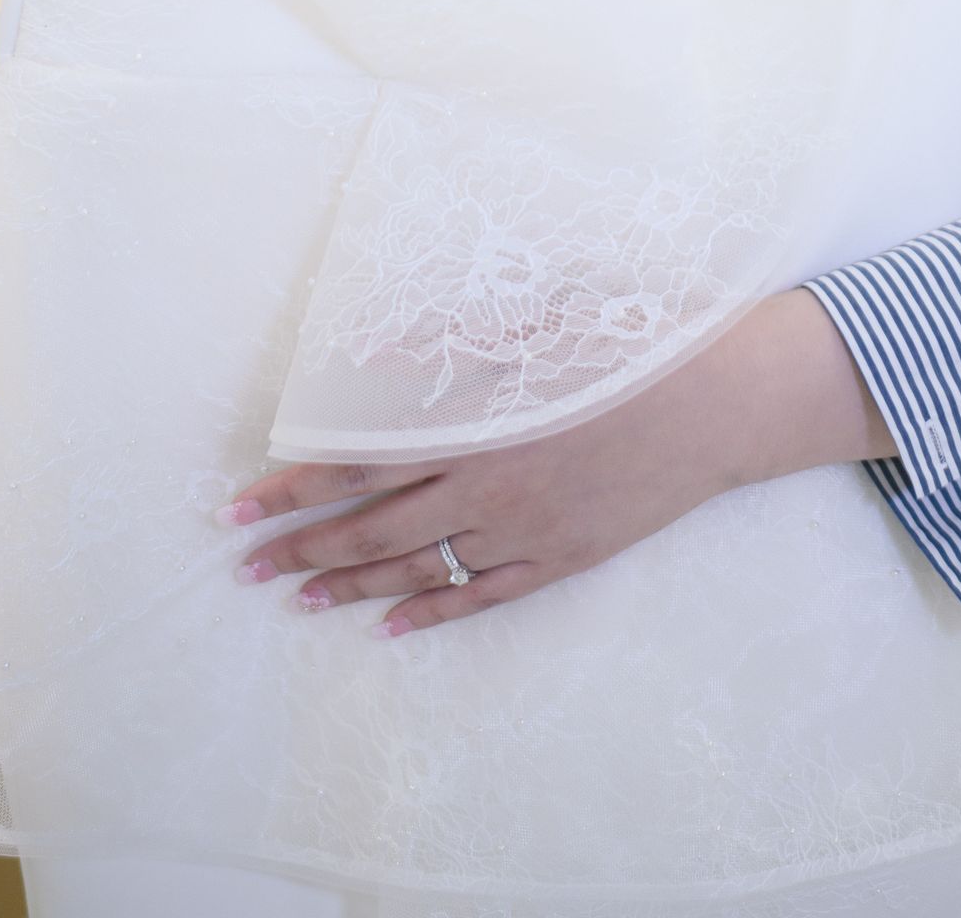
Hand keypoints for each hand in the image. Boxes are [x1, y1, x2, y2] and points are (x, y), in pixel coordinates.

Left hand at [217, 288, 894, 635]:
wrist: (718, 401)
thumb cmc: (627, 348)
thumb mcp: (537, 331)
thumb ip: (448, 350)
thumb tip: (367, 361)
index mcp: (474, 425)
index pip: (357, 462)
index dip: (295, 486)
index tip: (241, 504)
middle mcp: (488, 487)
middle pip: (373, 526)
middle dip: (302, 545)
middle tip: (246, 564)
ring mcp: (525, 531)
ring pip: (418, 569)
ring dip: (352, 586)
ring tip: (298, 598)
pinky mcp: (562, 559)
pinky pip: (483, 596)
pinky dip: (433, 613)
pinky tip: (392, 628)